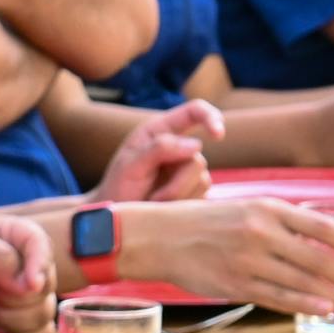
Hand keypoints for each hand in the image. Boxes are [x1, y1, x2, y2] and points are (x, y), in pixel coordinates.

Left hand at [0, 221, 54, 332]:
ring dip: (9, 317)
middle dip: (12, 296)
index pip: (43, 245)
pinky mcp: (21, 329)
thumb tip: (31, 282)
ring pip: (44, 313)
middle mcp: (25, 267)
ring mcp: (25, 300)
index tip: (27, 284)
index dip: (39, 265)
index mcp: (15, 238)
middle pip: (46, 284)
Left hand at [91, 100, 221, 202]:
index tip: (218, 135)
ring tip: (154, 202)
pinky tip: (165, 209)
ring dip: (177, 196)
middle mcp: (178, 147)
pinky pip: (202, 197)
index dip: (210, 117)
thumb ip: (159, 148)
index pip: (194, 111)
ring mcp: (187, 170)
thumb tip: (196, 145)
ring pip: (202, 180)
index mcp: (161, 130)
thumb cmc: (117, 187)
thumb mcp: (130, 165)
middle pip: (197, 159)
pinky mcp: (193, 191)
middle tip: (153, 197)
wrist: (115, 221)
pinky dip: (183, 206)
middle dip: (177, 183)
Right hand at [122, 200, 333, 320]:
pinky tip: (323, 311)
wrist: (161, 235)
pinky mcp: (234, 284)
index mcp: (271, 208)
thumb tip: (325, 241)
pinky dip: (302, 305)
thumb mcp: (251, 208)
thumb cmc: (210, 221)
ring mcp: (248, 260)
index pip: (323, 227)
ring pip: (302, 282)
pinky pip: (276, 297)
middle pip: (319, 259)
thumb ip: (286, 222)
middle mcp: (263, 232)